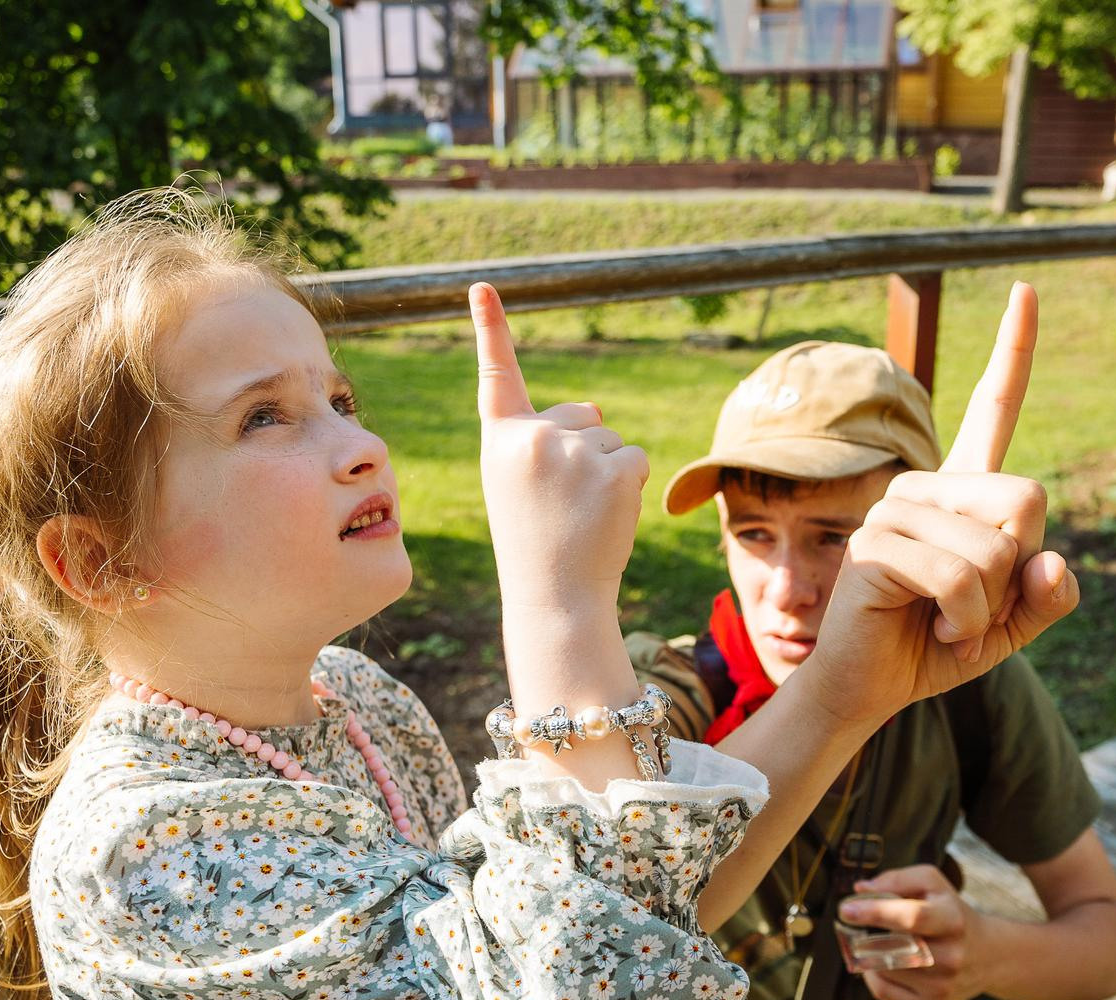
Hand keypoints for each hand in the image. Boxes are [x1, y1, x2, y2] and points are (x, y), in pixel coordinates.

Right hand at [472, 281, 648, 612]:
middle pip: (583, 415)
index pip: (497, 375)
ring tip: (581, 516)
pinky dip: (628, 487)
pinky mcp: (614, 469)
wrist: (555, 597)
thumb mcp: (518, 485)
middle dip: (584, 451)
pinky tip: (605, 516)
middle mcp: (533, 438)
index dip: (491, 328)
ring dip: (606, 474)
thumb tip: (596, 412)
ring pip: (610, 440)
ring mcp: (574, 452)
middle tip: (562, 505)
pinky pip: (633, 458)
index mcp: (501, 440)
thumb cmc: (535, 542)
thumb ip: (543, 442)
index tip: (482, 286)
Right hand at [803, 283, 1077, 724]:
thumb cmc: (937, 645)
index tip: (1024, 288)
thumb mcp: (1011, 625)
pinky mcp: (874, 545)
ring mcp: (894, 510)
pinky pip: (959, 578)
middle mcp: (927, 488)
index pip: (993, 409)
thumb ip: (1048, 596)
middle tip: (978, 607)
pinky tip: (938, 631)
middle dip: (1018, 571)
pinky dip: (966, 622)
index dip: (1013, 351)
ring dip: (987, 610)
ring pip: (994, 551)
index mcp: (962, 492)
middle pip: (1026, 500)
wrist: (872, 686)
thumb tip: (1052, 560)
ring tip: (950, 625)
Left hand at [839, 865, 991, 999]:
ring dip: (868, 954)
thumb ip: (896, 880)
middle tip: (853, 925)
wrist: (987, 955)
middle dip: (863, 936)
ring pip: (882, 969)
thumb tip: (860, 891)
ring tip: (877, 942)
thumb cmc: (950, 913)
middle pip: (892, 948)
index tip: (846, 909)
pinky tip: (881, 963)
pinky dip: (872, 975)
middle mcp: (951, 956)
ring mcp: (942, 986)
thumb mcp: (932, 884)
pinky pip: (882, 992)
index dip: (876, 912)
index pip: (912, 917)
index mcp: (952, 920)